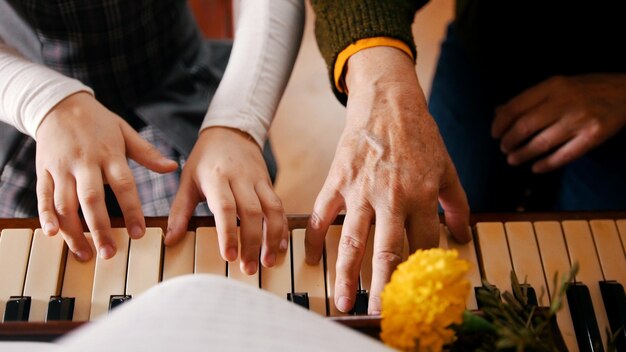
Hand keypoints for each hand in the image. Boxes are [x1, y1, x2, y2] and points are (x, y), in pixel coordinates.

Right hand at [35, 92, 177, 260]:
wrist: (59, 105)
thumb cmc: (98, 122)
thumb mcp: (125, 132)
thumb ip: (147, 153)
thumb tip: (172, 167)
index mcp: (110, 154)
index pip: (124, 185)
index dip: (132, 210)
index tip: (138, 234)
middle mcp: (85, 163)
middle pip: (92, 199)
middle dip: (100, 229)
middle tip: (110, 253)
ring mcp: (62, 168)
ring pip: (66, 204)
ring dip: (74, 231)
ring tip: (86, 254)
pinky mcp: (43, 171)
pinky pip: (43, 197)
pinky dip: (46, 216)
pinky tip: (53, 234)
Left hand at [166, 127, 287, 273]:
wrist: (231, 131)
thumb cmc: (205, 159)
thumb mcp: (187, 180)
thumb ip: (179, 211)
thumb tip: (170, 240)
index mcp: (217, 177)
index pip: (226, 207)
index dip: (229, 233)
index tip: (229, 256)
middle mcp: (241, 178)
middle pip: (252, 212)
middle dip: (252, 242)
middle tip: (248, 269)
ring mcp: (258, 180)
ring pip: (272, 209)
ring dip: (272, 237)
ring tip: (268, 262)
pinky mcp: (269, 184)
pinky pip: (279, 206)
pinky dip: (281, 227)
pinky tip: (279, 246)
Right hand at [304, 47, 469, 313]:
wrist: (388, 100)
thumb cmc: (420, 134)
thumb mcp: (447, 168)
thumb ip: (456, 204)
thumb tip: (463, 236)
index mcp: (421, 196)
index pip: (422, 246)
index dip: (420, 275)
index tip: (416, 296)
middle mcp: (391, 197)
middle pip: (387, 251)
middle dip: (383, 286)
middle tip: (379, 312)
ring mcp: (361, 189)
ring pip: (353, 239)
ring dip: (347, 273)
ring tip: (343, 300)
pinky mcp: (337, 179)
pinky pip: (322, 213)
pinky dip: (315, 237)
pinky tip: (312, 259)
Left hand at [492, 74, 625, 172]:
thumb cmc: (588, 88)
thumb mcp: (558, 85)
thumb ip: (529, 98)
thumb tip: (498, 111)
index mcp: (553, 86)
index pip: (515, 106)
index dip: (500, 123)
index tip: (494, 133)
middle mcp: (564, 101)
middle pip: (524, 126)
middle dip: (509, 141)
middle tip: (503, 148)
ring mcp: (579, 120)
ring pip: (541, 143)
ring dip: (522, 154)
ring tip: (512, 160)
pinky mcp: (593, 137)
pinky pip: (563, 156)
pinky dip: (546, 164)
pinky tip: (535, 168)